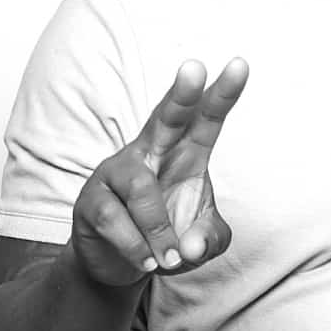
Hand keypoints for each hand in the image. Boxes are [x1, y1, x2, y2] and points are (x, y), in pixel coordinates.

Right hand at [70, 58, 249, 287]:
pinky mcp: (90, 200)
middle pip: (166, 117)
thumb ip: (209, 241)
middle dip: (182, 94)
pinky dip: (136, 246)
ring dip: (159, 231)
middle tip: (194, 67)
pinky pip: (115, 219)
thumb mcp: (201, 243)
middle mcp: (150, 153)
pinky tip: (146, 262)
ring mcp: (116, 173)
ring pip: (143, 190)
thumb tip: (191, 245)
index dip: (223, 94)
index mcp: (185, 154)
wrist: (119, 267)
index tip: (240, 64)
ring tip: (171, 260)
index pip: (206, 119)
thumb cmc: (167, 239)